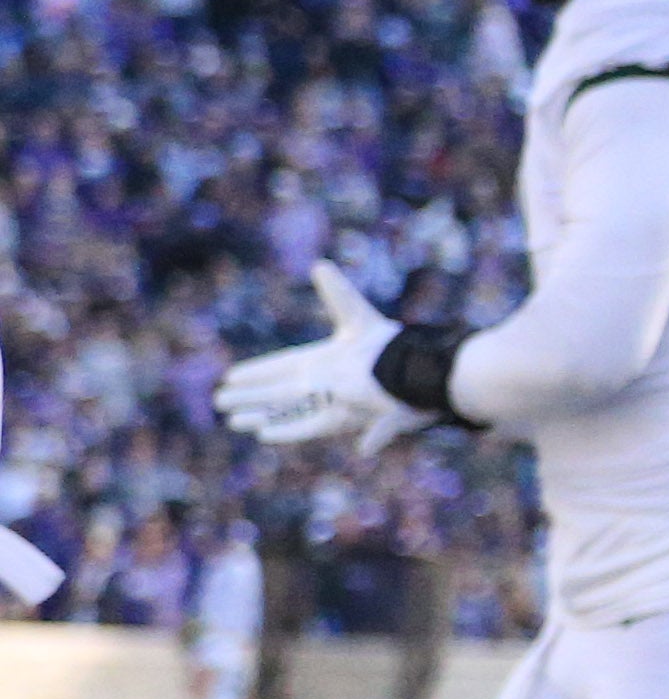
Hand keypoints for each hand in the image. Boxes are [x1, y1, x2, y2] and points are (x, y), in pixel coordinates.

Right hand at [216, 263, 421, 455]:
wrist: (418, 373)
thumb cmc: (390, 344)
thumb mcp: (357, 315)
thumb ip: (337, 292)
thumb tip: (319, 265)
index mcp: (325, 360)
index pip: (282, 365)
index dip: (258, 371)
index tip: (232, 374)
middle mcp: (324, 384)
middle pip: (278, 391)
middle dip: (250, 396)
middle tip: (220, 400)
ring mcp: (332, 403)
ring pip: (286, 410)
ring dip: (259, 414)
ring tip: (231, 419)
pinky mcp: (343, 420)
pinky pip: (307, 426)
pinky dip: (285, 429)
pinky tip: (261, 433)